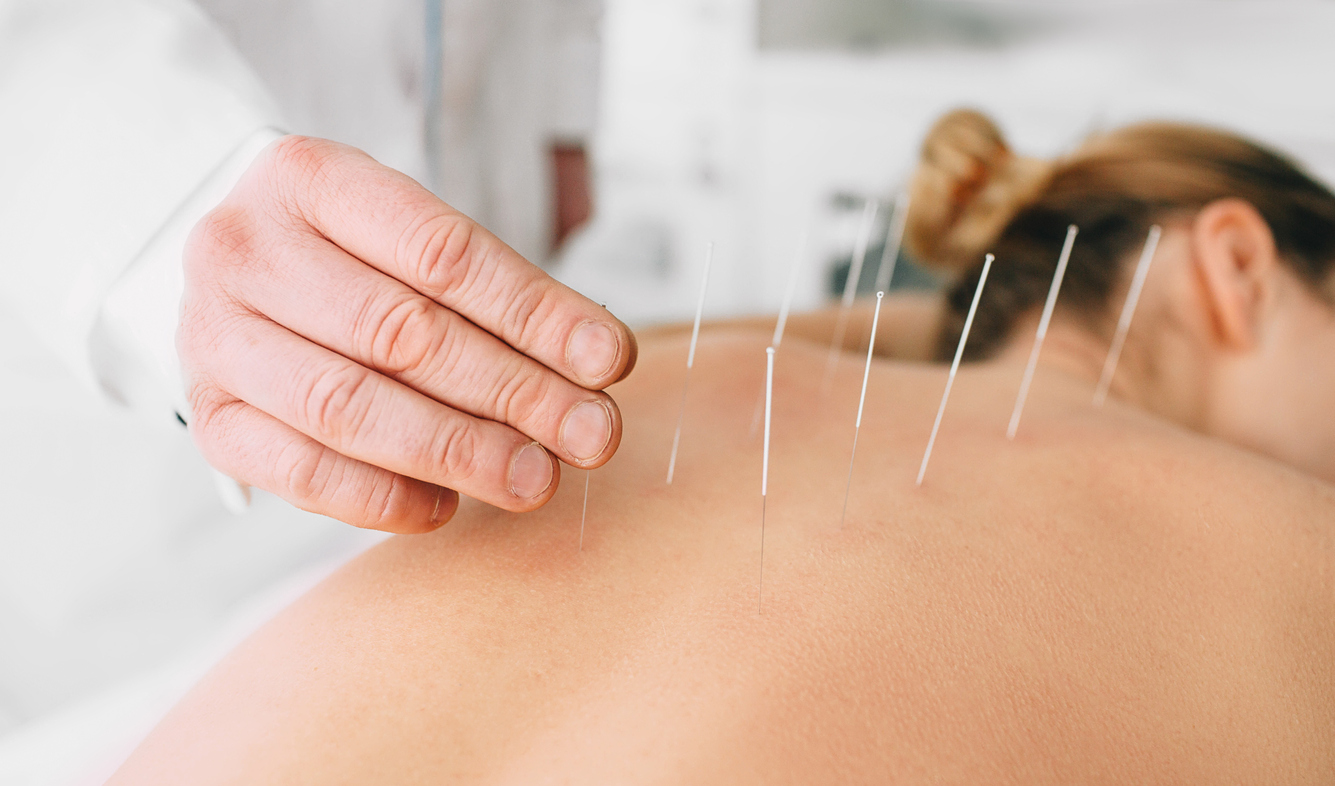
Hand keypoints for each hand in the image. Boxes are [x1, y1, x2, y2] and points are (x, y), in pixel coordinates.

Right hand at [178, 136, 636, 532]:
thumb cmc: (350, 252)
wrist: (238, 270)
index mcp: (307, 178)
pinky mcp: (209, 417)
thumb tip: (595, 367)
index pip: (440, 252)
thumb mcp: (410, 233)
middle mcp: (244, 252)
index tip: (608, 360)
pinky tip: (448, 505)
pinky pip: (301, 473)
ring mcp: (213, 338)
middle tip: (591, 433)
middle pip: (401, 333)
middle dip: (513, 391)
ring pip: (350, 407)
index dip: (534, 313)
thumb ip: (494, 292)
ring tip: (537, 477)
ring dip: (459, 452)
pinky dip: (383, 498)